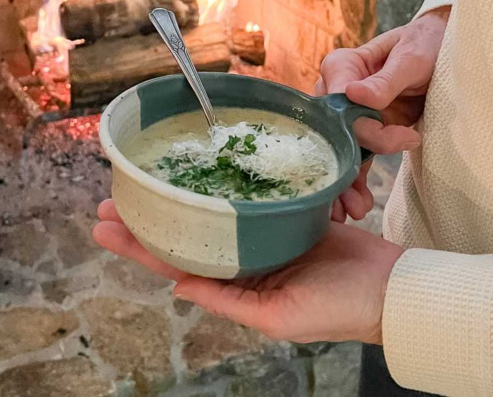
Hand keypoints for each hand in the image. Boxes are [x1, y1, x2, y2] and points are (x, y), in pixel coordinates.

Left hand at [94, 199, 402, 344]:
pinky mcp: (284, 215)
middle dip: (147, 218)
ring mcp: (263, 235)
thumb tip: (177, 287)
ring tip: (144, 180)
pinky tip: (200, 174)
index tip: (103, 227)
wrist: (389, 288)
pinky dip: (220, 188)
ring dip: (178, 198)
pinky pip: (245, 200)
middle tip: (110, 198)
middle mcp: (243, 260)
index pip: (175, 262)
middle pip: (185, 234)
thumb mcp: (279, 317)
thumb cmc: (337, 309)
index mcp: (236, 286)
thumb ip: (228, 302)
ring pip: (210, 214)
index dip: (137, 245)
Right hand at [315, 7, 449, 221]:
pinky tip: (357, 205)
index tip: (396, 137)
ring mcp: (349, 114)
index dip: (359, 127)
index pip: (338, 104)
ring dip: (345, 183)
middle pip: (334, 133)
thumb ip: (385, 81)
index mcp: (341, 67)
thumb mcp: (411, 59)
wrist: (446, 50)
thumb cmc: (426, 44)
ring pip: (341, 150)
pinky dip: (356, 181)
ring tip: (352, 211)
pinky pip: (356, 156)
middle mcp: (338, 91)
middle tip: (349, 200)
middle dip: (339, 167)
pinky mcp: (365, 130)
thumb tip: (353, 95)